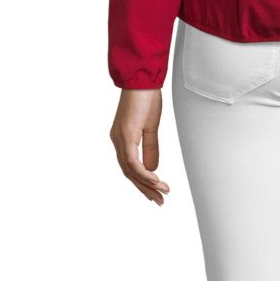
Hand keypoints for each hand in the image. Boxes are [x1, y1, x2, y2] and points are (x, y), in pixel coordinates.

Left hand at [109, 88, 170, 204]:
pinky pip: (133, 162)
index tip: (156, 192)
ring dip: (147, 184)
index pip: (130, 168)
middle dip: (145, 189)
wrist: (142, 79)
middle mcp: (117, 141)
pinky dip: (144, 174)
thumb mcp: (151, 127)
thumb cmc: (147, 98)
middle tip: (160, 201)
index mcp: (122, 139)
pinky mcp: (125, 135)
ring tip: (162, 193)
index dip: (143, 182)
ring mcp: (120, 139)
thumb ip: (150, 148)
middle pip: (129, 173)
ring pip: (130, 171)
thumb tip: (152, 168)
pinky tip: (156, 180)